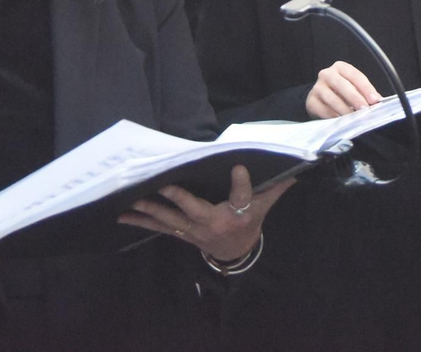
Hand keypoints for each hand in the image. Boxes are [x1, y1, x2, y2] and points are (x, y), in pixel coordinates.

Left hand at [119, 164, 292, 262]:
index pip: (241, 198)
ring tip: (132, 199)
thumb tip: (297, 168)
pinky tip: (123, 214)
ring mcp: (194, 231)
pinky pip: (159, 227)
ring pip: (171, 220)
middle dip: (177, 198)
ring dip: (150, 210)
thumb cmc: (249, 223)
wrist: (235, 253)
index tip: (238, 167)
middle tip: (161, 184)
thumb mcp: (264, 206)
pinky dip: (141, 220)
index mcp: (237, 215)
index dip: (241, 184)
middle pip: (194, 210)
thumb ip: (275, 187)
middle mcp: (213, 224)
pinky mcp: (181, 233)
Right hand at [305, 60, 381, 117]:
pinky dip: (334, 117)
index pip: (355, 76)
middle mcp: (327, 74)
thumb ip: (364, 92)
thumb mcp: (353, 87)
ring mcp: (317, 87)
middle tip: (365, 109)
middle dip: (355, 98)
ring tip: (355, 118)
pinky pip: (324, 110)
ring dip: (345, 110)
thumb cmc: (341, 91)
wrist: (320, 98)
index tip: (375, 99)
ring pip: (332, 99)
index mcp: (340, 67)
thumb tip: (377, 101)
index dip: (366, 88)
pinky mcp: (311, 101)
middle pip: (342, 85)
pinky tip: (342, 121)